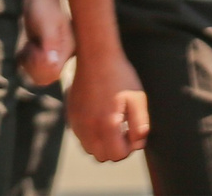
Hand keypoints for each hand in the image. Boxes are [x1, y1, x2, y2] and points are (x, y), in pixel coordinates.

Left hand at [19, 0, 73, 87]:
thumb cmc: (42, 6)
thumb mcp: (45, 23)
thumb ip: (50, 42)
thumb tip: (52, 63)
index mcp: (68, 49)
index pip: (54, 71)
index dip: (39, 66)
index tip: (31, 48)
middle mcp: (63, 54)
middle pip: (47, 77)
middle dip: (33, 65)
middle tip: (29, 47)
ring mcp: (54, 54)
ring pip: (39, 75)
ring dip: (29, 64)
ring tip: (28, 46)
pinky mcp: (44, 53)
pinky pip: (33, 68)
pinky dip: (26, 61)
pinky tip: (26, 47)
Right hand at [65, 45, 149, 162]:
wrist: (95, 54)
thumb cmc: (120, 76)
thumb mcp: (138, 100)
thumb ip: (141, 127)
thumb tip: (137, 143)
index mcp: (106, 123)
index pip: (118, 155)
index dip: (130, 147)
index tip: (133, 131)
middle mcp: (87, 125)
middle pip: (102, 156)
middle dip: (115, 149)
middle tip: (124, 131)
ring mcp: (76, 120)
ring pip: (89, 148)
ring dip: (102, 144)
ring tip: (112, 125)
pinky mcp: (70, 113)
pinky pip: (80, 135)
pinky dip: (91, 135)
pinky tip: (99, 118)